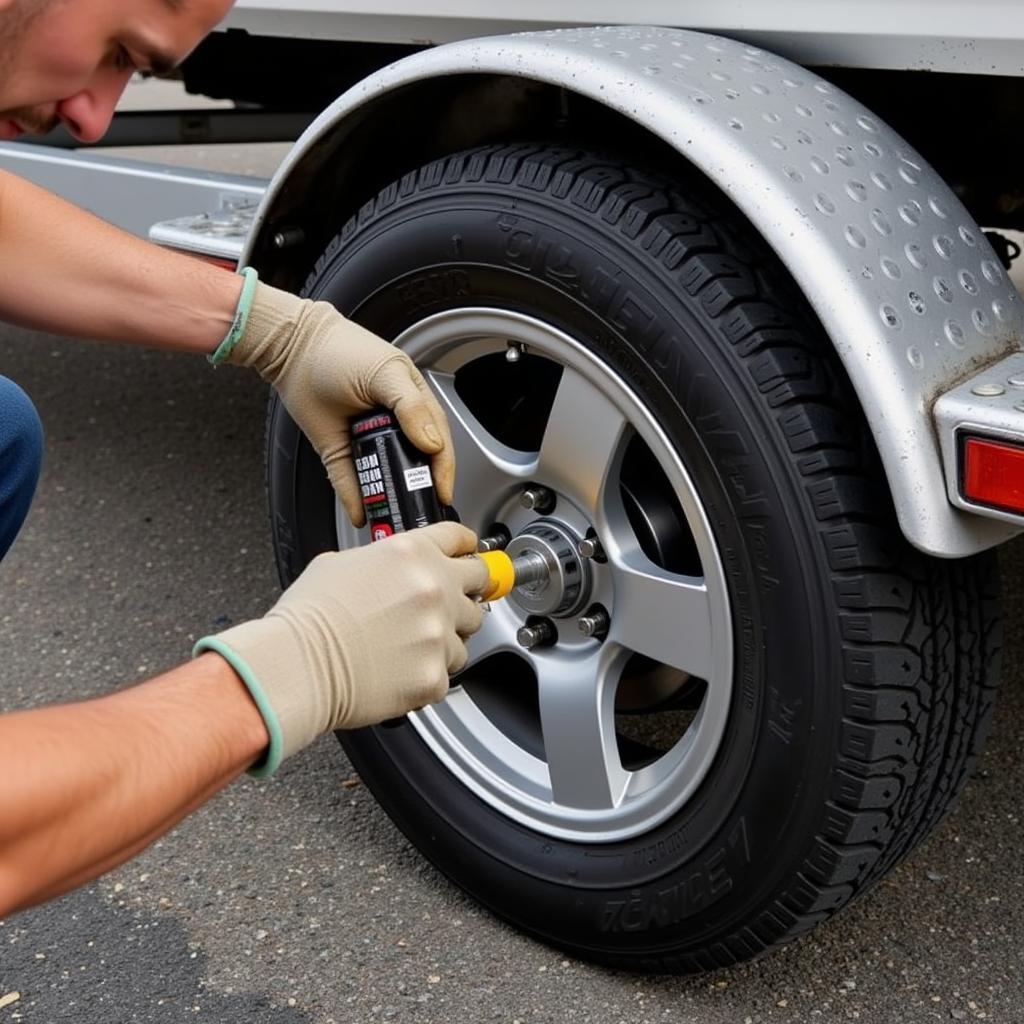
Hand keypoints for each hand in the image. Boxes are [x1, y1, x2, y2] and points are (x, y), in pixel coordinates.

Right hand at [195, 523, 489, 774]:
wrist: (297, 665)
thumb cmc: (309, 618)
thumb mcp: (340, 563)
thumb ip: (383, 559)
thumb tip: (392, 568)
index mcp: (412, 552)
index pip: (459, 538)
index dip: (464, 546)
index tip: (468, 553)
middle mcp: (434, 587)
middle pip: (480, 581)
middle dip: (467, 590)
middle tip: (453, 600)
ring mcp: (439, 632)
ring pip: (467, 634)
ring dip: (447, 637)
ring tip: (411, 645)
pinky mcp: (435, 674)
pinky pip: (447, 673)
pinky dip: (428, 674)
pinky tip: (401, 671)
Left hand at [228, 282, 453, 525]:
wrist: (293, 350)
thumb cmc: (342, 350)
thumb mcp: (387, 372)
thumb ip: (413, 407)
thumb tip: (432, 444)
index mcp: (414, 404)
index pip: (438, 441)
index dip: (444, 468)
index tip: (443, 491)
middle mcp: (393, 425)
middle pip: (413, 464)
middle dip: (419, 488)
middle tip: (422, 509)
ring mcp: (366, 440)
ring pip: (383, 478)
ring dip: (389, 497)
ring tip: (394, 515)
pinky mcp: (339, 452)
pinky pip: (350, 482)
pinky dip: (355, 500)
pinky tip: (361, 512)